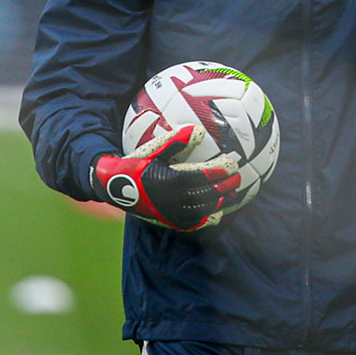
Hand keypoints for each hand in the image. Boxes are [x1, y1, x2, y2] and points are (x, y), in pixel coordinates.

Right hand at [92, 125, 241, 230]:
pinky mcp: (172, 223)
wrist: (116, 188)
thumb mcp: (154, 149)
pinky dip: (209, 218)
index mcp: (175, 180)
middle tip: (239, 177)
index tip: (233, 163)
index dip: (222, 170)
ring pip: (206, 208)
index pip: (206, 175)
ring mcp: (175, 213)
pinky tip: (217, 212)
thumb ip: (177, 140)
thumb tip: (200, 131)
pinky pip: (196, 223)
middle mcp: (177, 199)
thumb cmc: (137, 164)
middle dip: (226, 185)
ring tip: (232, 193)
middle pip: (210, 193)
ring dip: (221, 200)